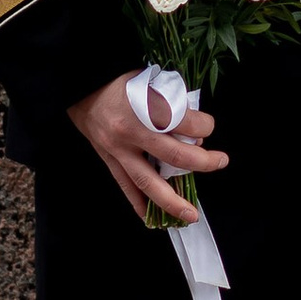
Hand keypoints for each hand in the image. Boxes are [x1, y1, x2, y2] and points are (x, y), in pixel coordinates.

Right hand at [68, 72, 225, 223]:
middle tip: (220, 162)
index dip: (205, 126)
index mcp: (145, 106)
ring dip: (173, 201)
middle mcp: (133, 131)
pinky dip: (140, 204)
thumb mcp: (150, 80)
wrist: (80, 86)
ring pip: (149, 182)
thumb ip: (172, 102)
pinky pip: (126, 187)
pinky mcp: (108, 159)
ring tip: (190, 215)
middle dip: (203, 162)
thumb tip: (193, 130)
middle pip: (175, 155)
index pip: (186, 123)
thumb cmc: (119, 81)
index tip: (208, 126)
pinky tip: (152, 218)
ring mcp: (119, 149)